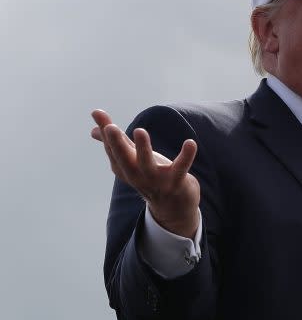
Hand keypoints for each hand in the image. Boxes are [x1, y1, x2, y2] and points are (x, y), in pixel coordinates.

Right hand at [91, 109, 200, 238]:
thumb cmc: (150, 176)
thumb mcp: (132, 159)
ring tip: (139, 131)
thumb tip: (93, 130)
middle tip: (110, 127)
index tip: (98, 113)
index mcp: (125, 168)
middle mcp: (137, 176)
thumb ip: (116, 143)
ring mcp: (156, 180)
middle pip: (123, 160)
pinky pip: (181, 168)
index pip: (112, 150)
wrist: (173, 206)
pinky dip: (186, 156)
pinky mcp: (176, 182)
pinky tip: (191, 143)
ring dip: (143, 149)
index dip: (106, 134)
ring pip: (147, 165)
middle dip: (116, 144)